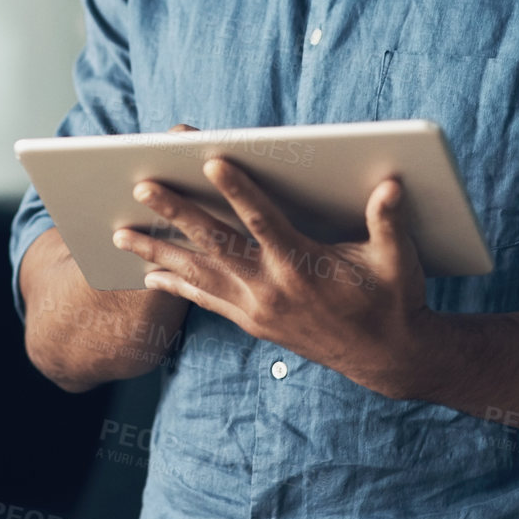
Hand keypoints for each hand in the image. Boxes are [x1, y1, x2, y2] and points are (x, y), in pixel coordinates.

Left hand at [112, 139, 433, 398]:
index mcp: (304, 264)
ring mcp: (257, 308)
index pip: (262, 220)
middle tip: (142, 187)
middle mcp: (272, 287)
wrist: (386, 358)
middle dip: (176, 213)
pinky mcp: (252, 322)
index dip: (237, 189)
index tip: (211, 159)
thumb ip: (388, 221)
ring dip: (158, 251)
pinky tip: (149, 270)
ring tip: (120, 231)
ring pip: (198, 274)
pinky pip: (205, 301)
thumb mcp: (397, 260)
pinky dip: (176, 285)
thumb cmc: (393, 299)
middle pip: (214, 243)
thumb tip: (391, 185)